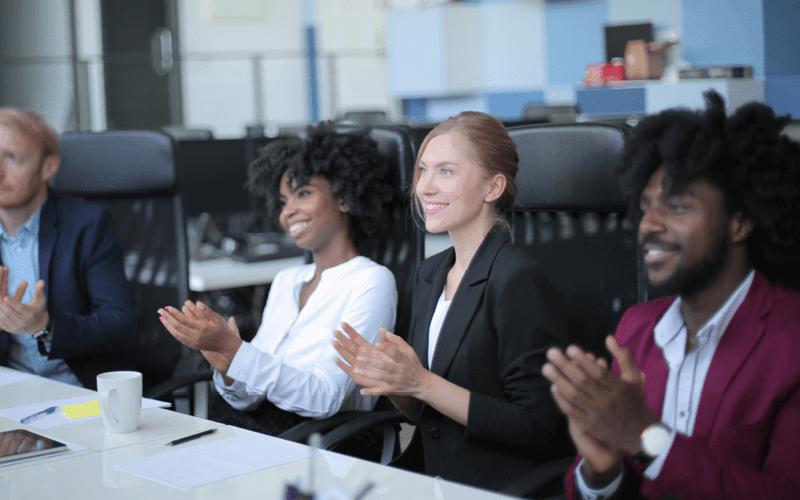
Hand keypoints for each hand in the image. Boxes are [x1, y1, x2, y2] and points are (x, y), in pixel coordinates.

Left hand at [0, 271, 48, 334]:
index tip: (5, 297)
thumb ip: (39, 290)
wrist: (37, 325)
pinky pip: (1, 323)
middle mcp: (24, 322)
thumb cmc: (38, 308)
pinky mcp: (11, 330)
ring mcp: (17, 327)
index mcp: (31, 313)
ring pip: (3, 317)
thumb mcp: (40, 300)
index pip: (20, 308)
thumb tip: (41, 281)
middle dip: (2, 305)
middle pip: (9, 312)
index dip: (12, 303)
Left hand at [158, 301, 241, 365]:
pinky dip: (173, 332)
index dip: (175, 313)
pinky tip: (169, 326)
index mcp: (203, 327)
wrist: (226, 345)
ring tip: (161, 318)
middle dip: (167, 318)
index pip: (184, 319)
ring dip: (168, 325)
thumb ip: (206, 311)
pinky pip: (179, 338)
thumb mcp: (217, 318)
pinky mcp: (193, 346)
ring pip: (176, 334)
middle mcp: (197, 336)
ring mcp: (194, 342)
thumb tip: (198, 303)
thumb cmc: (222, 329)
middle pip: (177, 326)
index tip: (168, 307)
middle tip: (160, 310)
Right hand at [333, 322, 391, 390]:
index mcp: (367, 348)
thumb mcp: (391, 350)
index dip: (350, 331)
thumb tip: (382, 329)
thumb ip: (386, 340)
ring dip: (340, 349)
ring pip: (347, 356)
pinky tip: (336, 359)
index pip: (356, 338)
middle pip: (349, 345)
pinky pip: (348, 370)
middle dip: (342, 338)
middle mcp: (361, 356)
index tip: (343, 323)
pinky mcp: (357, 376)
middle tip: (335, 331)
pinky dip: (342, 365)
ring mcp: (358, 365)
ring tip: (334, 342)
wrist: (392, 380)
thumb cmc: (392, 365)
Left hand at [335, 323, 431, 397]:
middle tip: (359, 357)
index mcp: (404, 359)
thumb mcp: (409, 350)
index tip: (377, 343)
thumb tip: (383, 331)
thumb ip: (396, 340)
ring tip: (356, 370)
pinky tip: (361, 391)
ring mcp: (395, 381)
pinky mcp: (392, 390)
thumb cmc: (413, 364)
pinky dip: (371, 392)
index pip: (395, 353)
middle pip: (385, 366)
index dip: (386, 348)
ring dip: (368, 375)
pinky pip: (380, 391)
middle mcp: (400, 370)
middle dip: (372, 362)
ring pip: (380, 378)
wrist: (421, 384)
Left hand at [543, 336, 658, 458]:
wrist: (639, 433)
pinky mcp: (590, 425)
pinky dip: (560, 399)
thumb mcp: (635, 377)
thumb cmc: (634, 399)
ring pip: (574, 396)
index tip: (570, 348)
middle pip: (582, 382)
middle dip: (565, 366)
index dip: (583, 360)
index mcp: (619, 388)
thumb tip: (608, 338)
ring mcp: (598, 414)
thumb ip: (623, 356)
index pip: (599, 372)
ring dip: (558, 380)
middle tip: (551, 353)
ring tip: (546, 368)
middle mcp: (608, 401)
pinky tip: (553, 387)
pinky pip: (571, 411)